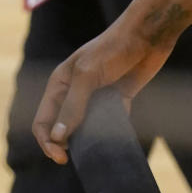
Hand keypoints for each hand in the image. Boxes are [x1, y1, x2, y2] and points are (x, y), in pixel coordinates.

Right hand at [33, 8, 177, 164]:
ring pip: (85, 129)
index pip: (43, 122)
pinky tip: (115, 138)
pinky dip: (109, 133)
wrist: (149, 35)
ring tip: (97, 147)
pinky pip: (108, 124)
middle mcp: (75, 92)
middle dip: (66, 145)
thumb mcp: (88, 75)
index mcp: (60, 84)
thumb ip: (72, 106)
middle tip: (79, 155)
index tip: (62, 157)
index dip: (47, 142)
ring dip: (88, 140)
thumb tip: (57, 137)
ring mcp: (96, 97)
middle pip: (62, 129)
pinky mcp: (117, 100)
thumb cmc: (114, 48)